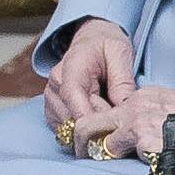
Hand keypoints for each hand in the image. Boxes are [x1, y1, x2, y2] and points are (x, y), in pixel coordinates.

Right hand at [43, 18, 136, 138]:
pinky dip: (85, 130)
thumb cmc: (105, 46)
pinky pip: (68, 132)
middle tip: (120, 115)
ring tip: (109, 111)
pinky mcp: (52, 114)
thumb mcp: (120, 53)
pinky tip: (98, 115)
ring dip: (93, 127)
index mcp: (70, 67)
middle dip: (99, 123)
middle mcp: (54, 86)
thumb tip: (123, 110)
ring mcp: (51, 101)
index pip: (73, 97)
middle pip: (73, 118)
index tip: (114, 124)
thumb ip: (122, 81)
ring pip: (70, 129)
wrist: (90, 41)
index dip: (92, 116)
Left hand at [73, 85, 174, 160]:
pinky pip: (121, 155)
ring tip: (101, 166)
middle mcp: (134, 107)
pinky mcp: (146, 140)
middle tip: (81, 158)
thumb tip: (136, 137)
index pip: (102, 113)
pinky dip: (122, 162)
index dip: (92, 131)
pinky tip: (130, 167)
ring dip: (98, 155)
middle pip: (87, 124)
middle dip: (80, 143)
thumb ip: (149, 115)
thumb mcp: (170, 105)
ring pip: (98, 142)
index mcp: (140, 97)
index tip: (89, 145)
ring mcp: (138, 123)